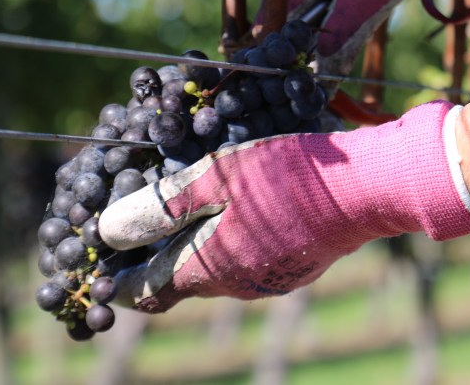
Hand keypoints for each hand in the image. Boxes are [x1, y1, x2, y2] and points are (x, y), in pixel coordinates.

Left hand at [99, 101, 469, 312]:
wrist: (368, 189)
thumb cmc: (286, 177)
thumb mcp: (215, 179)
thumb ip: (161, 207)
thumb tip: (107, 231)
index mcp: (208, 269)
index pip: (146, 291)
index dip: (118, 279)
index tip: (101, 265)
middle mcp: (235, 285)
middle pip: (181, 279)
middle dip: (155, 258)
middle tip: (141, 223)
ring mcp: (269, 279)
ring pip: (216, 268)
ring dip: (195, 247)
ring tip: (187, 210)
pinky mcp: (294, 266)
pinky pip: (247, 259)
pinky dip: (230, 241)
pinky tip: (239, 211)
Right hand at [271, 0, 469, 76]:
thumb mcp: (364, 4)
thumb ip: (337, 39)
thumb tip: (319, 73)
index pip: (270, 29)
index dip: (284, 55)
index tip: (303, 72)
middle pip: (291, 22)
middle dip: (313, 43)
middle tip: (337, 57)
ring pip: (312, 9)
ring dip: (331, 26)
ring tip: (358, 25)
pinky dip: (342, 8)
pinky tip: (365, 7)